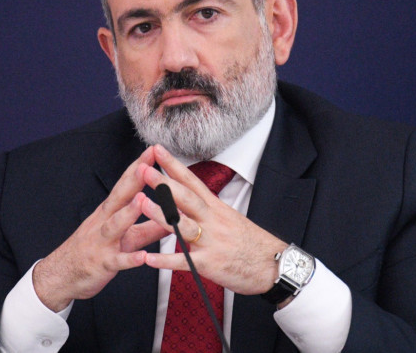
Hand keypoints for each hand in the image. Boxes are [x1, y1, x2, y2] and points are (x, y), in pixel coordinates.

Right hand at [33, 146, 169, 310]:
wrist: (62, 275)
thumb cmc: (95, 250)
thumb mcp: (125, 236)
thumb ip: (151, 226)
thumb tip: (176, 215)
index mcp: (110, 212)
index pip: (125, 185)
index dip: (138, 167)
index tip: (153, 151)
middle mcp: (104, 222)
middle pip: (119, 197)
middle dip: (134, 180)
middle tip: (148, 164)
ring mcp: (102, 242)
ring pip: (115, 226)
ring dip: (128, 213)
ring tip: (142, 200)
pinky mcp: (102, 264)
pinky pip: (117, 261)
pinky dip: (129, 259)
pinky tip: (143, 258)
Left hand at [138, 145, 287, 294]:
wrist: (274, 266)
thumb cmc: (252, 244)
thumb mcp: (231, 220)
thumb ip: (209, 211)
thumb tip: (191, 199)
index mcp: (217, 209)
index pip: (193, 181)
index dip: (174, 165)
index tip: (157, 150)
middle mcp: (213, 221)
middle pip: (186, 198)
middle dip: (164, 183)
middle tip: (143, 169)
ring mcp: (212, 242)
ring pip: (183, 225)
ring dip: (161, 214)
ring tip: (141, 203)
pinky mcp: (210, 264)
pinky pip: (184, 262)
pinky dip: (165, 260)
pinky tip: (147, 258)